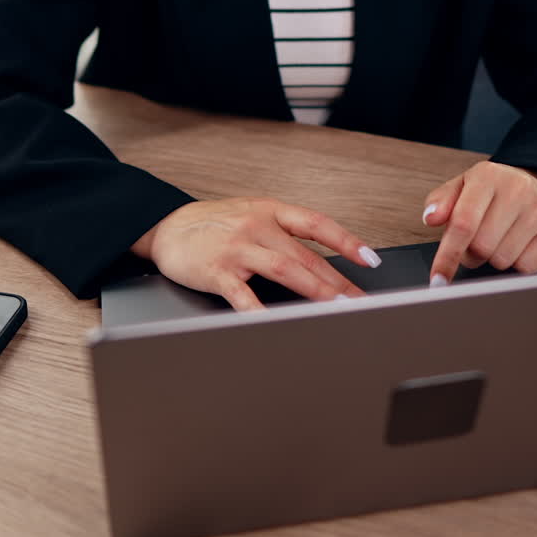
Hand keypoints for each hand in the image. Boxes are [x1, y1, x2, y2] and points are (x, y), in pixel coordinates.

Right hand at [132, 196, 377, 310]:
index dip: (346, 241)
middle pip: (306, 255)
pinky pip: (244, 295)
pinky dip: (262, 311)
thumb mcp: (252, 217)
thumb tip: (322, 266)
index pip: (317, 224)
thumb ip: (283, 236)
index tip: (370, 260)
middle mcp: (257, 226)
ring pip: (285, 268)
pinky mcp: (218, 270)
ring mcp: (238, 247)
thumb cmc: (214, 225)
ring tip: (336, 309)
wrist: (167, 226)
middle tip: (361, 301)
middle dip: (338, 281)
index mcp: (270, 211)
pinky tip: (277, 325)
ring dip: (315, 290)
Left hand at [423, 162, 536, 284]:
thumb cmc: (493, 191)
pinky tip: (517, 245)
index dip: (448, 255)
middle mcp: (518, 189)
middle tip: (475, 243)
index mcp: (487, 176)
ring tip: (497, 240)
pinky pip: (527, 267)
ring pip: (503, 260)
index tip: (439, 278)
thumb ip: (441, 202)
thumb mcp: (462, 187)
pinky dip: (516, 263)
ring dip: (493, 259)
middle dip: (472, 254)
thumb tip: (431, 218)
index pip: (464, 223)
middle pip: (482, 247)